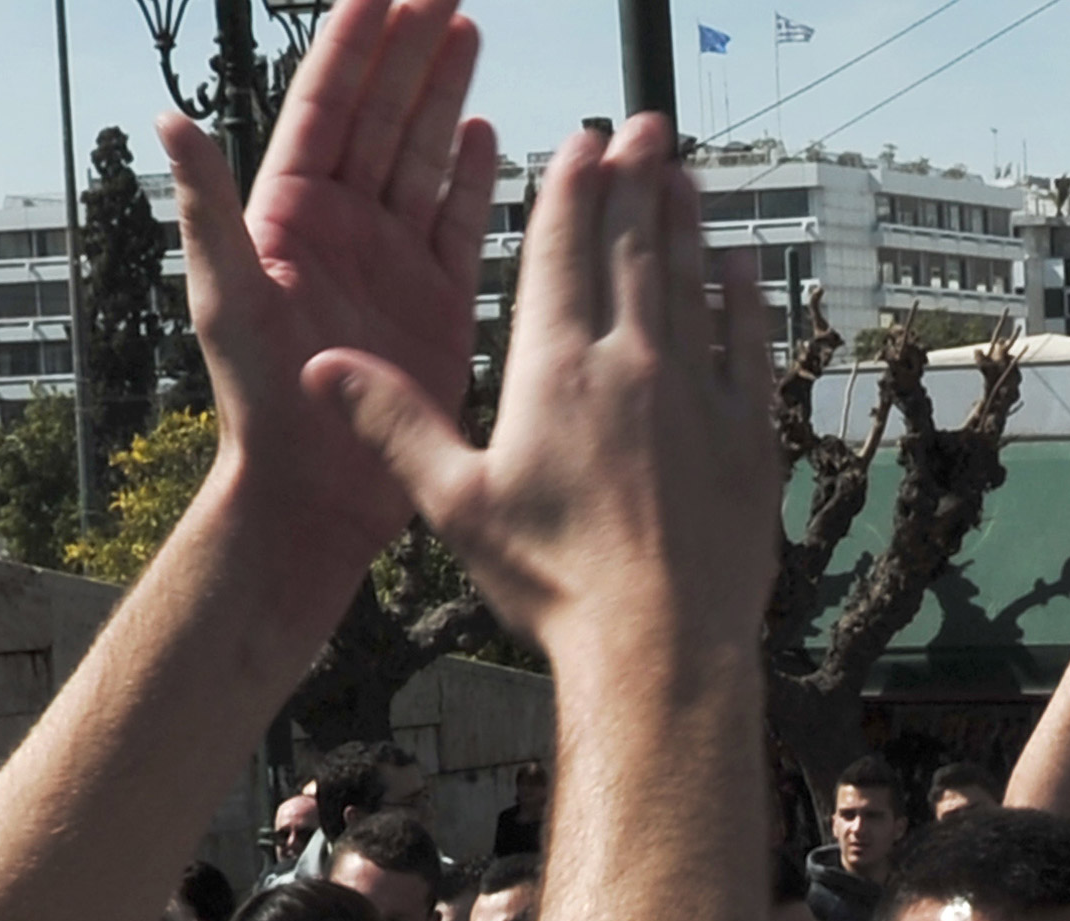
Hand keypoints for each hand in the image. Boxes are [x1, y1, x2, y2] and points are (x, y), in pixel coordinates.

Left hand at [162, 0, 498, 562]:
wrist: (315, 492)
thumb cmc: (261, 404)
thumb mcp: (227, 299)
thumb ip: (209, 207)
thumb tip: (171, 119)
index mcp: (291, 214)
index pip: (325, 108)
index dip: (353, 46)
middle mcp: (343, 227)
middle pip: (382, 115)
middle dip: (410, 49)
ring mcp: (393, 260)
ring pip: (424, 154)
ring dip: (445, 93)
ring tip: (468, 31)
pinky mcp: (438, 301)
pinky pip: (459, 223)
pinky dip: (472, 176)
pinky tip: (487, 131)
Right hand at [312, 111, 780, 662]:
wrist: (660, 645)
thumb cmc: (553, 582)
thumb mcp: (454, 503)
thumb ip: (393, 424)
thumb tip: (320, 367)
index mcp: (556, 373)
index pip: (563, 255)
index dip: (572, 190)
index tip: (581, 141)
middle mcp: (633, 367)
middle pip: (635, 250)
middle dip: (638, 179)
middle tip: (649, 125)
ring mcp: (699, 397)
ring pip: (694, 284)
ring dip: (690, 222)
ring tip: (688, 173)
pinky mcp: (748, 437)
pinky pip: (749, 346)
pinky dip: (745, 298)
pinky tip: (744, 266)